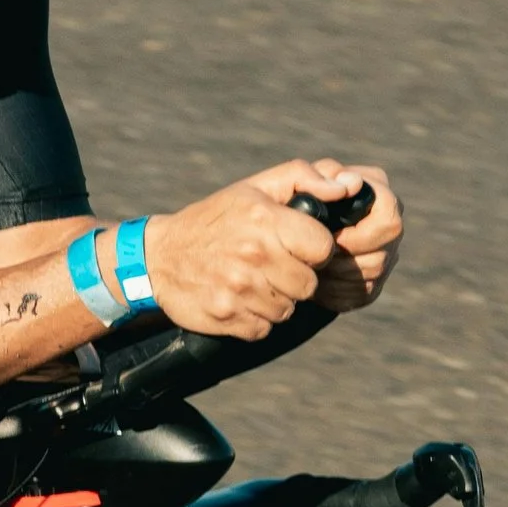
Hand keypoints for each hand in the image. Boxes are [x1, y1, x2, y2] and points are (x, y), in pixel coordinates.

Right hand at [142, 158, 403, 340]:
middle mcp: (254, 256)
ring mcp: (239, 290)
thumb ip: (304, 178)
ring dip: (275, 299)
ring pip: (288, 309)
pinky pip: (265, 328)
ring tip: (251, 279)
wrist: (158, 258)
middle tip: (269, 264)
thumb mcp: (255, 187)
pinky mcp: (229, 318)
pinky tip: (238, 298)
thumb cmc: (216, 219)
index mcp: (265, 220)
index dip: (312, 249)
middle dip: (294, 276)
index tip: (294, 245)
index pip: (322, 248)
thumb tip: (349, 189)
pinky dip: (255, 318)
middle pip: (308, 284)